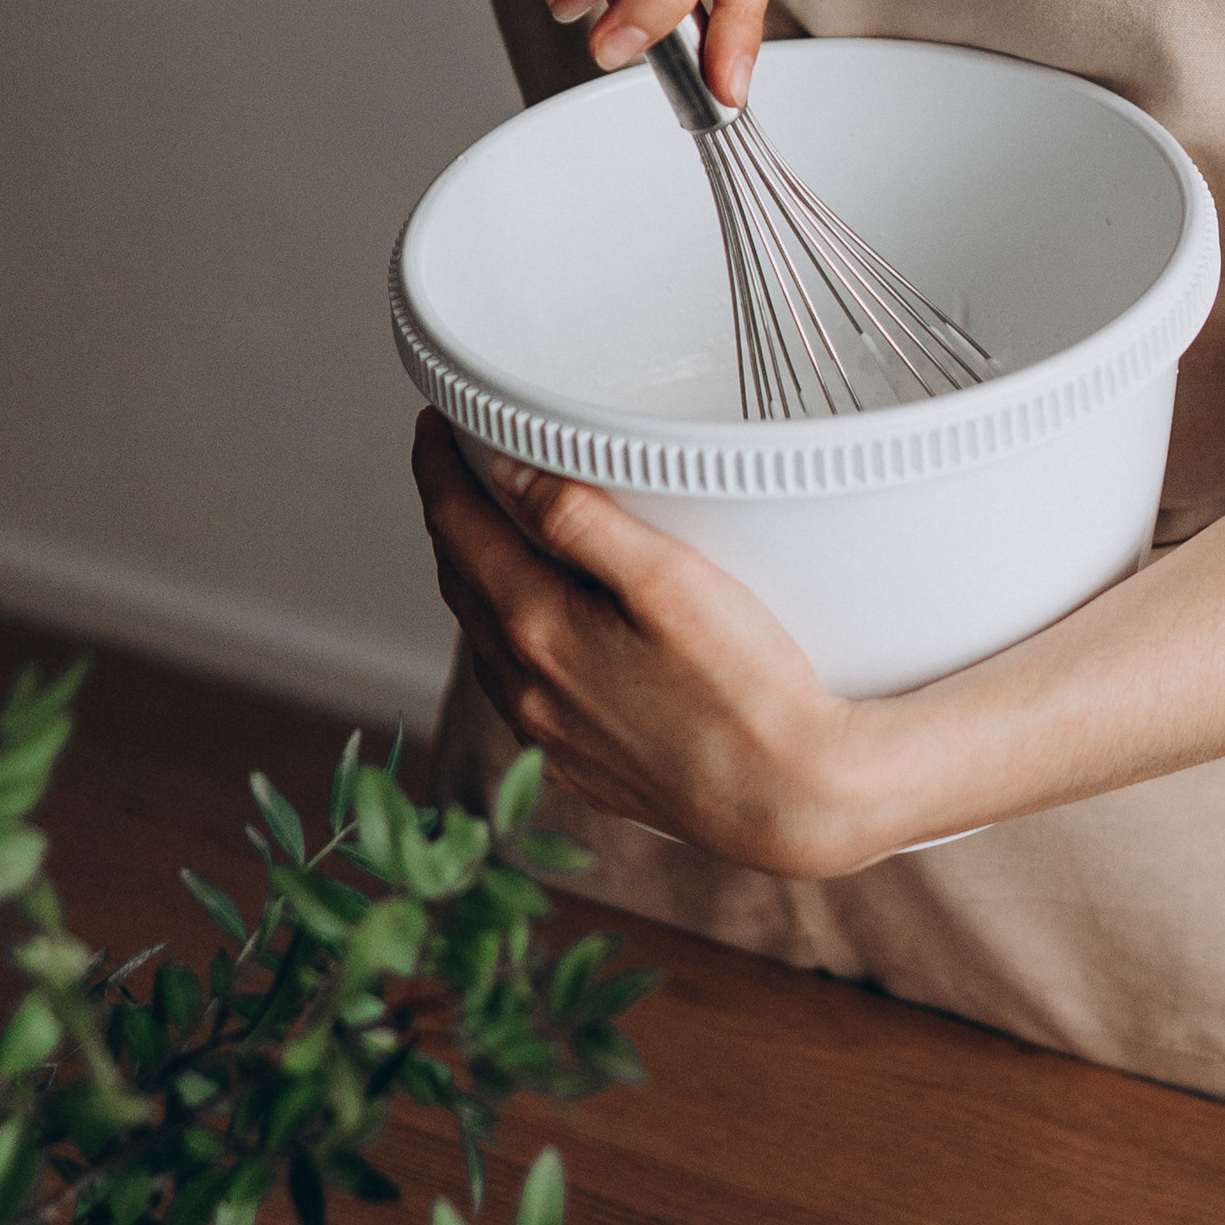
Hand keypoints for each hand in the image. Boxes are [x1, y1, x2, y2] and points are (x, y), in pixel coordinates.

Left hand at [412, 414, 884, 878]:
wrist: (792, 799)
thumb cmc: (748, 685)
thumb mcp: (670, 579)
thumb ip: (581, 520)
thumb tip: (508, 473)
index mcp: (537, 631)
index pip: (456, 529)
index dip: (437, 468)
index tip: (433, 425)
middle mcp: (525, 691)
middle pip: (462, 583)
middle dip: (455, 518)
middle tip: (463, 465)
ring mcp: (548, 738)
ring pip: (486, 640)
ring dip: (481, 581)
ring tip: (500, 534)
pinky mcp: (579, 770)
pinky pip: (520, 690)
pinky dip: (514, 640)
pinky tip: (547, 629)